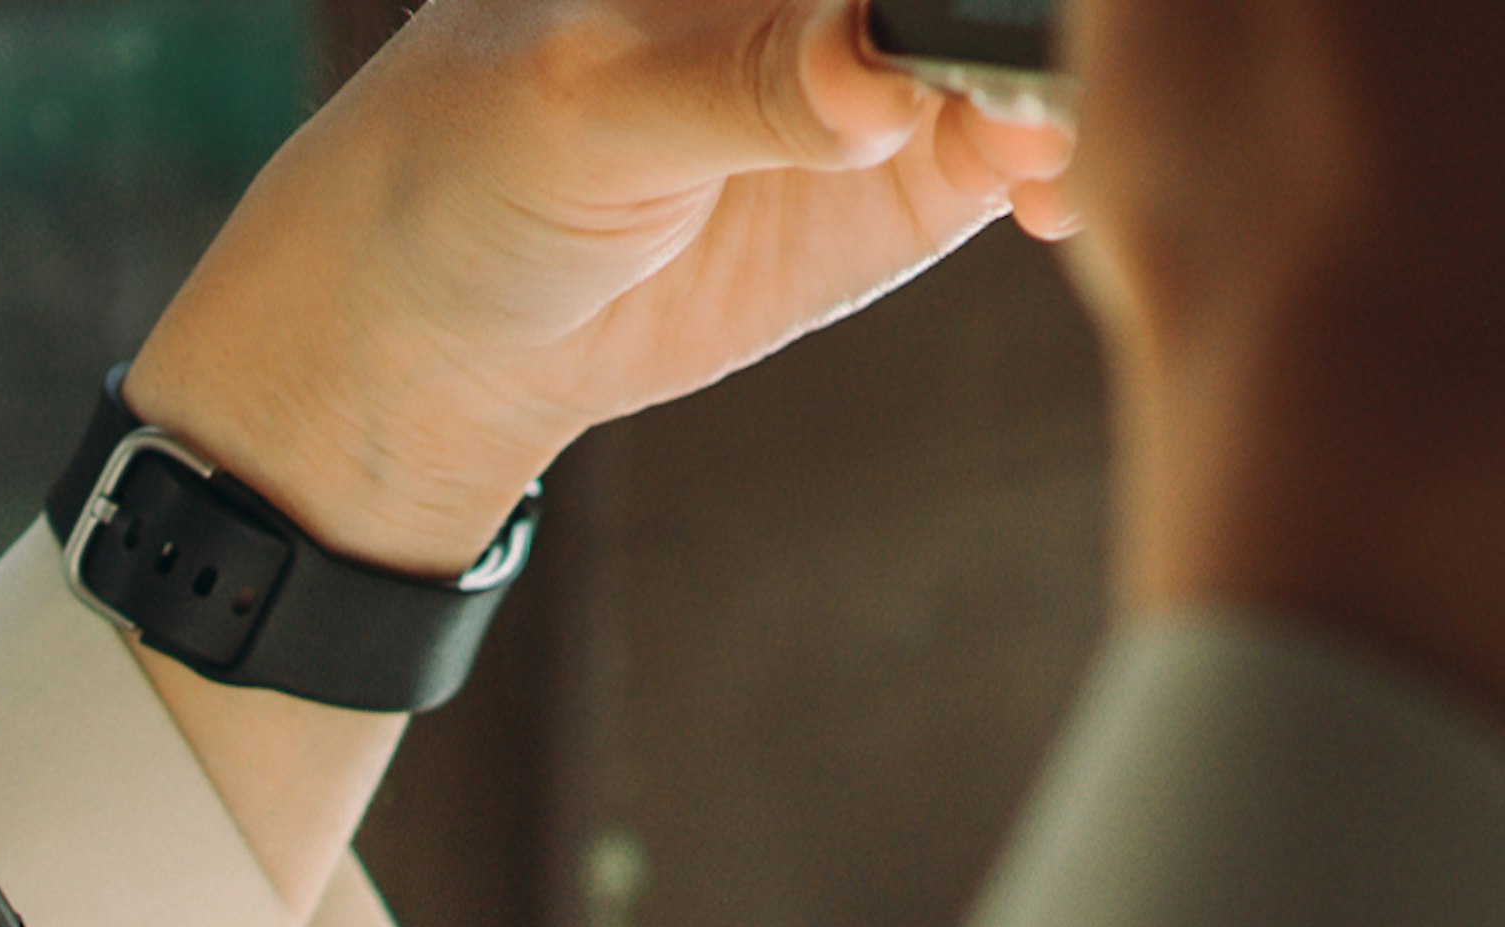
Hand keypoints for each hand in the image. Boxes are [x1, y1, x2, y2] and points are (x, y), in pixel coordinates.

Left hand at [128, 0, 1077, 575]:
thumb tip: (864, 70)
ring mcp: (879, 69)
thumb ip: (732, 84)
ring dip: (1058, 92)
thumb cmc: (469, 161)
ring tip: (1044, 151)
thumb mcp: (582, 110)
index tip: (993, 14)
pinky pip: (1014, 155)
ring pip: (1013, 56)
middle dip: (1036, 21)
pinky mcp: (908, 179)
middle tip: (1047, 79)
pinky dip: (1051, 170)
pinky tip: (1047, 203)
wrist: (446, 318)